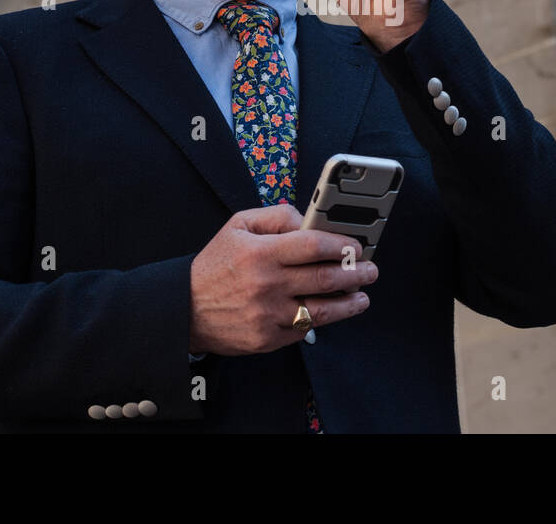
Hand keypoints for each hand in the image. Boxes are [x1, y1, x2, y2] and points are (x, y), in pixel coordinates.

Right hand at [188, 204, 378, 356]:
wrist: (185, 309)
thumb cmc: (215, 264)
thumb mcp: (238, 226)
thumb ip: (276, 216)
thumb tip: (309, 221)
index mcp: (260, 253)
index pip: (312, 246)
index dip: (340, 245)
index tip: (356, 245)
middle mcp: (266, 284)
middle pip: (324, 279)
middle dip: (355, 274)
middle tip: (370, 270)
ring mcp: (268, 315)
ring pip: (321, 310)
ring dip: (349, 303)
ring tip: (361, 296)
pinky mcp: (267, 339)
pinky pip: (303, 329)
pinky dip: (321, 320)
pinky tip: (332, 311)